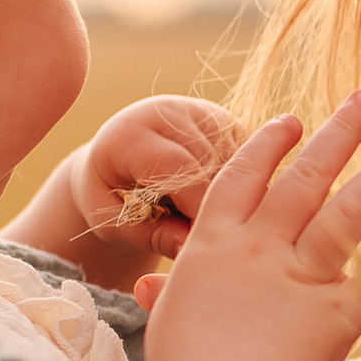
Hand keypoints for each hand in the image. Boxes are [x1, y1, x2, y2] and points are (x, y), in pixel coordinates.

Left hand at [75, 93, 238, 254]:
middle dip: (220, 206)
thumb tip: (188, 247)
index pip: (177, 168)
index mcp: (131, 134)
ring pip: (238, 161)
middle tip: (217, 241)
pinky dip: (246, 186)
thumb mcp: (115, 223)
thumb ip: (150, 234)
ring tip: (220, 223)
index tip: (205, 242)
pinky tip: (230, 205)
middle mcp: (169, 113)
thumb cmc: (111, 197)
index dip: (196, 208)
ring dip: (237, 197)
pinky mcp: (228, 122)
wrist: (115, 161)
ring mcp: (202, 113)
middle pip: (212, 164)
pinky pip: (249, 159)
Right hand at [138, 95, 360, 360]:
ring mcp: (299, 277)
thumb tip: (147, 287)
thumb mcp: (166, 325)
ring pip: (347, 212)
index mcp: (213, 243)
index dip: (269, 145)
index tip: (292, 120)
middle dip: (339, 133)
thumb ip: (166, 297)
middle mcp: (259, 247)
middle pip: (305, 177)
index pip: (244, 177)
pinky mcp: (336, 314)